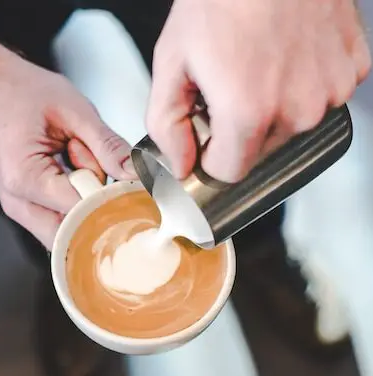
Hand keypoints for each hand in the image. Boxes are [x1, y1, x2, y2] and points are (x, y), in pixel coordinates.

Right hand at [0, 25, 134, 247]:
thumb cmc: (24, 93)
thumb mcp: (75, 110)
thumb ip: (108, 146)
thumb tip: (136, 176)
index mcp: (26, 178)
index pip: (81, 212)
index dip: (109, 199)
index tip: (126, 181)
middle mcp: (18, 202)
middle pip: (74, 234)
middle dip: (97, 207)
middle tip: (95, 165)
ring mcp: (21, 209)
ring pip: (70, 232)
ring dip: (87, 205)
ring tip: (76, 161)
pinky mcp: (29, 208)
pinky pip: (63, 221)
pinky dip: (78, 202)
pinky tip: (72, 172)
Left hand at [148, 0, 370, 181]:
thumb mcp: (171, 62)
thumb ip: (168, 125)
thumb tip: (182, 165)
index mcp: (248, 112)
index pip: (230, 172)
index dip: (212, 157)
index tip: (209, 135)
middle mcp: (297, 110)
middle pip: (259, 151)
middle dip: (239, 131)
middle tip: (230, 87)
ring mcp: (330, 91)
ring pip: (290, 128)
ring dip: (272, 110)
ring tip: (258, 67)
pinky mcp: (351, 71)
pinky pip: (318, 100)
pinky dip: (300, 88)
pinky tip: (286, 59)